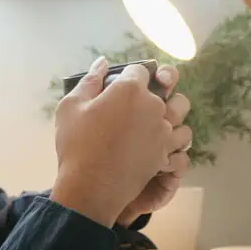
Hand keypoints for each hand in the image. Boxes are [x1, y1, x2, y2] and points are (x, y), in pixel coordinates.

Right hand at [50, 57, 185, 226]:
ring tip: (152, 124)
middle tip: (134, 106)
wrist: (90, 187)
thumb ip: (90, 80)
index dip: (129, 76)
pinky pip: (179, 140)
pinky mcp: (166, 152)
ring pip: (180, 114)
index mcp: (130, 89)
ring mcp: (163, 130)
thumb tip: (103, 62)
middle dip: (153, 93)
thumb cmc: (77, 144)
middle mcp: (153, 105)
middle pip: (165, 89)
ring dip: (170, 115)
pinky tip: (154, 144)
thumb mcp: (70, 106)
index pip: (140, 70)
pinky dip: (170, 140)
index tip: (118, 88)